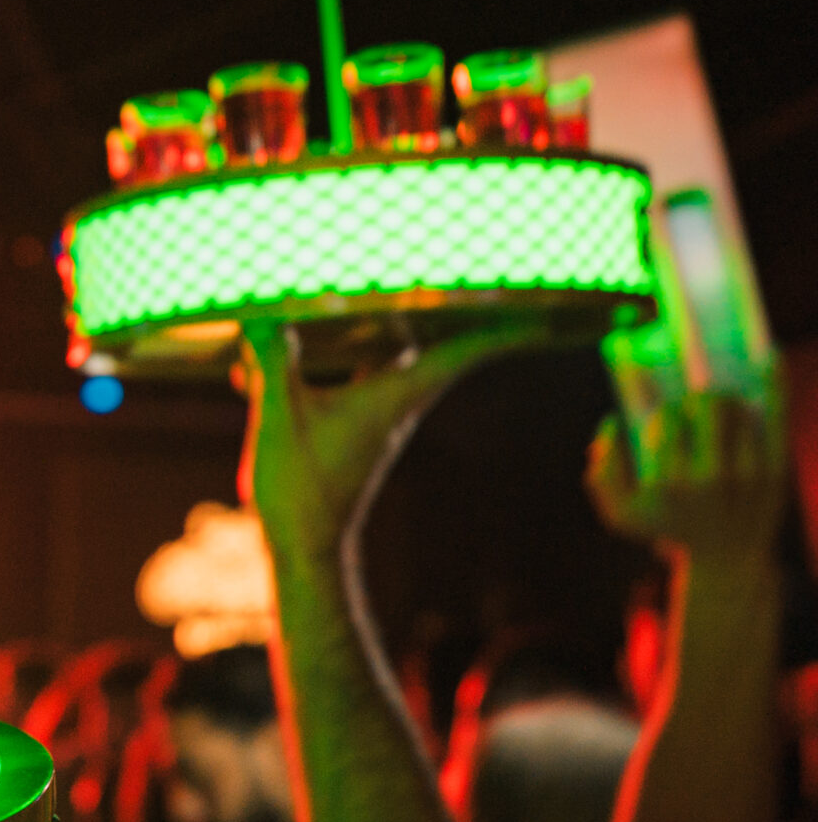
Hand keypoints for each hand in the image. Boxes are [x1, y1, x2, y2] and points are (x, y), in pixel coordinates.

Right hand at [238, 317, 552, 554]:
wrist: (304, 544)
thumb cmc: (302, 486)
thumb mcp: (280, 416)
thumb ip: (274, 363)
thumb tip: (266, 321)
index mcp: (397, 392)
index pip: (469, 351)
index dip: (510, 327)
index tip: (554, 311)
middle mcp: (397, 400)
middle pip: (435, 342)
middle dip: (446, 307)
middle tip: (461, 277)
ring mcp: (376, 414)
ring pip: (392, 356)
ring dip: (384, 326)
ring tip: (379, 294)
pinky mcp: (352, 425)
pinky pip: (357, 375)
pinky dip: (340, 354)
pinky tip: (294, 347)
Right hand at [588, 390, 785, 566]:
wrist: (727, 558)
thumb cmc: (670, 527)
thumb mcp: (621, 513)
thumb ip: (603, 472)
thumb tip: (612, 421)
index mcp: (667, 483)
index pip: (668, 419)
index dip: (669, 411)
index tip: (672, 417)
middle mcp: (708, 478)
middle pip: (708, 407)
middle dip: (701, 399)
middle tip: (699, 405)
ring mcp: (746, 476)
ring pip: (740, 413)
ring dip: (730, 405)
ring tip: (725, 413)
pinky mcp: (776, 475)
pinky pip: (773, 427)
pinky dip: (765, 407)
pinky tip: (755, 403)